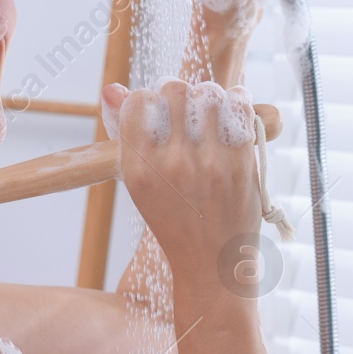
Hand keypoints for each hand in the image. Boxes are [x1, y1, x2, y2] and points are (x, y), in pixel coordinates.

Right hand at [101, 78, 260, 298]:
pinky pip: (240, 107)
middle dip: (180, 94)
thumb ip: (125, 133)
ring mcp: (210, 163)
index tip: (159, 113)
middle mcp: (172, 164)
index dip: (149, 100)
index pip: (139, 101)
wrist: (212, 264)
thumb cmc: (174, 220)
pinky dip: (238, 101)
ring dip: (210, 96)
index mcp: (139, 169)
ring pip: (210, 93)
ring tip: (210, 113)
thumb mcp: (139, 183)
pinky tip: (232, 111)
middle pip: (175, 90)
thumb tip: (111, 90)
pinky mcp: (241, 162)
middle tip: (186, 111)